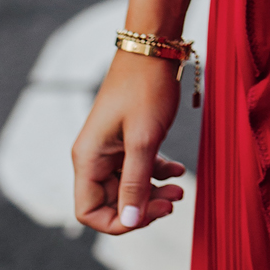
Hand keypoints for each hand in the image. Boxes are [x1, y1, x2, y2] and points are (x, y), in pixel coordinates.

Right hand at [72, 51, 186, 233]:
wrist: (154, 47)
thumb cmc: (146, 88)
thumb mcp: (143, 140)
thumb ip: (135, 183)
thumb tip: (129, 221)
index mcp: (88, 158)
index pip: (88, 211)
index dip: (117, 222)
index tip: (148, 214)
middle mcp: (94, 156)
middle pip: (111, 202)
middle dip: (142, 207)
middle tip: (173, 201)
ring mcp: (111, 147)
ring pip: (128, 186)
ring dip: (154, 192)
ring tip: (181, 188)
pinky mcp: (127, 138)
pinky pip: (139, 168)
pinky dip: (158, 172)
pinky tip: (179, 169)